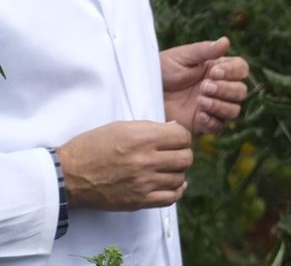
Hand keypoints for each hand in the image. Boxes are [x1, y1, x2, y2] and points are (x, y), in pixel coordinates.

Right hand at [58, 121, 192, 210]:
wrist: (67, 175)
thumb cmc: (91, 147)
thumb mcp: (120, 127)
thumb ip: (151, 128)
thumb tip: (176, 130)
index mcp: (142, 138)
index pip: (183, 137)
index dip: (181, 137)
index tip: (175, 140)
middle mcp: (145, 161)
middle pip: (185, 158)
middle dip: (182, 154)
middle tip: (172, 154)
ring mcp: (143, 183)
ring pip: (180, 178)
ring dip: (177, 172)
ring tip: (167, 169)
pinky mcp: (138, 201)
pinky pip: (171, 198)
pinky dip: (176, 191)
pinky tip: (172, 184)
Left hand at [161, 37, 250, 133]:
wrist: (141, 92)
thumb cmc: (161, 70)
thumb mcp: (182, 57)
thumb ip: (205, 50)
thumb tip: (226, 41)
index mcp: (219, 70)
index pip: (242, 70)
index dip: (233, 72)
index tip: (214, 72)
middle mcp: (220, 88)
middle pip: (241, 91)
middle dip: (226, 89)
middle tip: (204, 87)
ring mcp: (212, 107)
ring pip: (234, 110)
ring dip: (221, 105)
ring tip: (201, 101)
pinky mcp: (201, 123)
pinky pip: (218, 126)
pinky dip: (212, 121)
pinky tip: (199, 114)